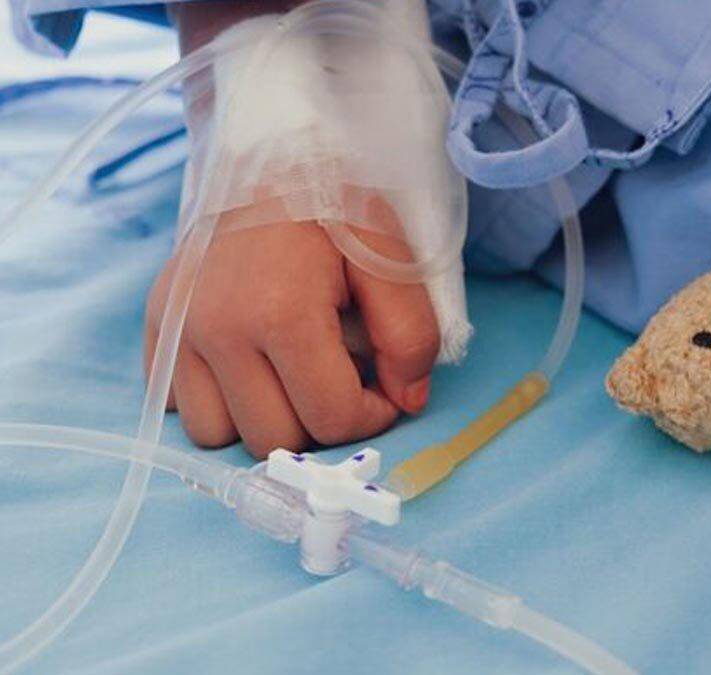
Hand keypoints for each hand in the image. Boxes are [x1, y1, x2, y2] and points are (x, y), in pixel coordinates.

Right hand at [144, 199, 439, 457]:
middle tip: (340, 376)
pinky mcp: (156, 324)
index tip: (382, 387)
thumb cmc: (334, 205)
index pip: (330, 420)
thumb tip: (406, 400)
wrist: (268, 151)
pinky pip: (176, 405)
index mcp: (280, 314)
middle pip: (273, 439)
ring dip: (263, 418)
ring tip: (292, 372)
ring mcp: (178, 328)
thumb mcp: (392, 258)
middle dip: (318, 420)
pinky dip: (217, 400)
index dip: (370, 416)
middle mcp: (216, 330)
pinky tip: (250, 363)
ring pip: (216, 434)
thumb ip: (410, 335)